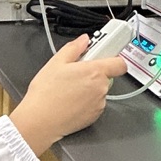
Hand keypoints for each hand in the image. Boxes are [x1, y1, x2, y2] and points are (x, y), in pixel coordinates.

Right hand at [9, 35, 126, 156]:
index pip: (119, 63)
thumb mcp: (56, 62)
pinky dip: (86, 101)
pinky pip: (95, 103)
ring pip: (99, 90)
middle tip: (76, 72)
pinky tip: (70, 100)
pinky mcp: (94, 116)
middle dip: (93, 72)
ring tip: (69, 88)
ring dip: (89, 87)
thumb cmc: (46, 93)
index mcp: (94, 72)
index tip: (104, 55)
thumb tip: (83, 40)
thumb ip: (74, 48)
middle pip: (106, 76)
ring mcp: (99, 104)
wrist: (41, 121)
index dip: (113, 58)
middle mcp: (101, 88)